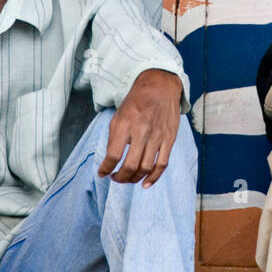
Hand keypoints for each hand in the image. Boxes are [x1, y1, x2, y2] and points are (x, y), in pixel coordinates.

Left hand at [99, 69, 182, 186]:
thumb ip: (114, 137)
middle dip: (120, 178)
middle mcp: (141, 131)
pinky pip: (162, 164)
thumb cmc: (136, 102)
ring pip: (145, 167)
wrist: (160, 87)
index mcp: (125, 124)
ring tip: (128, 179)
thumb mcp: (118, 115)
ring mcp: (157, 136)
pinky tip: (145, 184)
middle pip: (130, 165)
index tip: (102, 173)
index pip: (113, 155)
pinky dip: (153, 178)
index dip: (105, 169)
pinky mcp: (169, 139)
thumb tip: (110, 160)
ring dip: (134, 179)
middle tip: (115, 178)